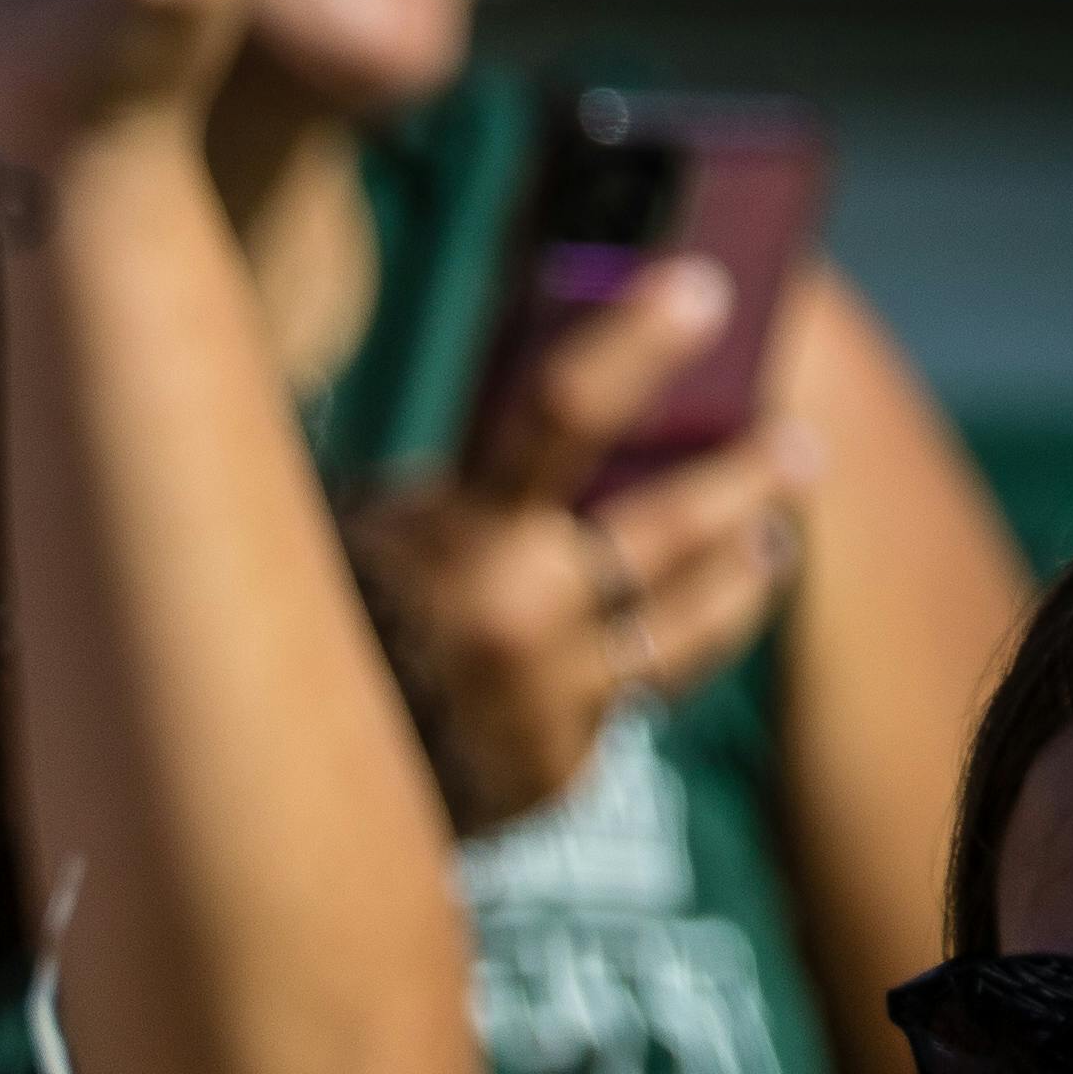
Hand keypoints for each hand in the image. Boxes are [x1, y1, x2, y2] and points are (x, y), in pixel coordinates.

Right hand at [346, 256, 813, 832]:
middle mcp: (515, 617)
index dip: (639, 342)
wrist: (274, 784)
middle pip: (675, 530)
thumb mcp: (377, 534)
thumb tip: (579, 420)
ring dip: (744, 577)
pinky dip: (648, 666)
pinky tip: (668, 642)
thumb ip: (465, 491)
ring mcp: (545, 700)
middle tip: (798, 446)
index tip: (703, 289)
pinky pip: (631, 702)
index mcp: (457, 536)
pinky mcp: (557, 769)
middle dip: (748, 479)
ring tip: (772, 544)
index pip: (563, 411)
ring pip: (688, 628)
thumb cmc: (327, 629)